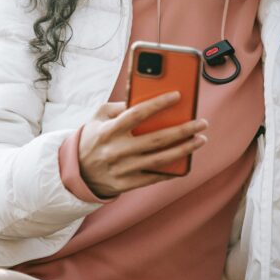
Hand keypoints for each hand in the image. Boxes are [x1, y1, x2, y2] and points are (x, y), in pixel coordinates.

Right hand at [77, 91, 208, 197]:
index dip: (158, 104)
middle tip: (202, 122)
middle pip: (156, 139)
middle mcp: (116, 150)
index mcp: (108, 130)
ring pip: (160, 159)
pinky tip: (186, 161)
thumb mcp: (98, 117)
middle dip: (183, 130)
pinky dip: (171, 170)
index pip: (136, 114)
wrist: (77, 172)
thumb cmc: (93, 137)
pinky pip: (154, 177)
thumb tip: (145, 98)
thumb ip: (119, 106)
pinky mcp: (127, 184)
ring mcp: (122, 169)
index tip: (178, 95)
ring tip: (200, 139)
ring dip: (184, 150)